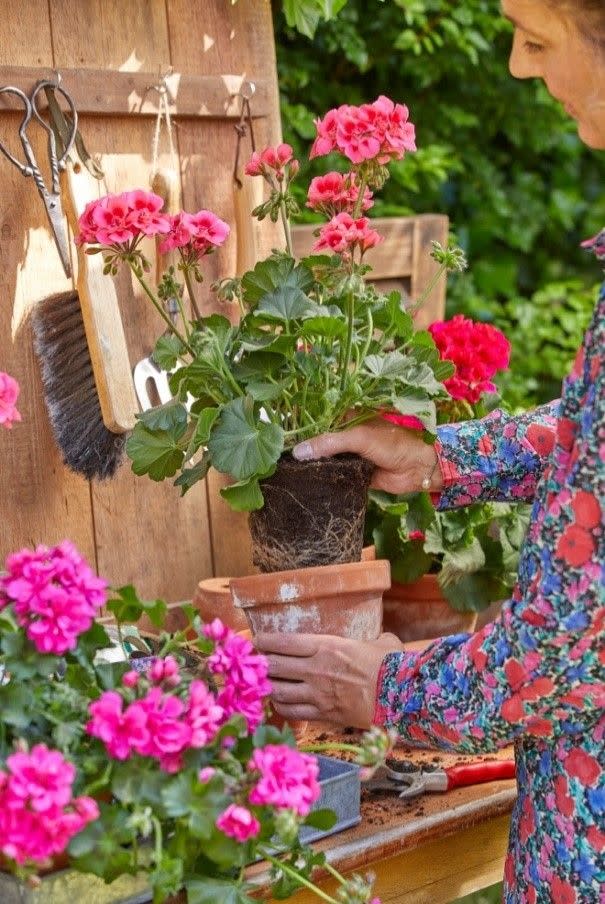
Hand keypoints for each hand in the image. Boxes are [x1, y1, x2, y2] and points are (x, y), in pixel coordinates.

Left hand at [254, 632, 402, 727]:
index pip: (285, 642)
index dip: (266, 641)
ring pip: (278, 691)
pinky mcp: (323, 715)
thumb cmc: (391, 665)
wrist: (401, 697)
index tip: (256, 641)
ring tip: (261, 684)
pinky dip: (281, 708)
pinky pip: (292, 712)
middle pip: (275, 666)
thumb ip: (369, 639)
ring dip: (267, 687)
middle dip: (260, 664)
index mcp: (327, 646)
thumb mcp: (379, 642)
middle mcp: (316, 669)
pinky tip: (278, 704)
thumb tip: (377, 640)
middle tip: (253, 663)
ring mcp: (317, 694)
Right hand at [292, 419, 442, 494]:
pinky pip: (333, 474)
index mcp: (348, 415)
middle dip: (302, 446)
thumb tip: (298, 452)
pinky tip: (303, 482)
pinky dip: (322, 477)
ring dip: (311, 463)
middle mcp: (346, 432)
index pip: (318, 416)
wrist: (419, 468)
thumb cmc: (394, 443)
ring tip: (282, 468)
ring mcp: (349, 452)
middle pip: (319, 438)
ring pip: (324, 457)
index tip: (278, 430)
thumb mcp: (360, 437)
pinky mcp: (353, 471)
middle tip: (275, 453)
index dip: (300, 423)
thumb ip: (330, 443)